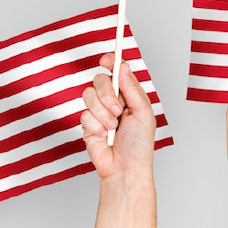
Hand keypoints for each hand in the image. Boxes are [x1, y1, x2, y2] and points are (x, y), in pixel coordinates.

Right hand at [79, 53, 156, 184]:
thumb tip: (122, 66)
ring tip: (113, 127)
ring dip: (102, 113)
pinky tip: (104, 136)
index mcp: (129, 95)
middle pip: (99, 80)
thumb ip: (132, 89)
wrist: (125, 167)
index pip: (117, 72)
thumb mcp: (143, 113)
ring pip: (88, 96)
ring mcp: (98, 111)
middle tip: (118, 111)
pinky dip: (96, 126)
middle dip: (107, 95)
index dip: (111, 62)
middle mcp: (113, 100)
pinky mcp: (87, 124)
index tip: (106, 60)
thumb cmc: (139, 143)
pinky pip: (84, 115)